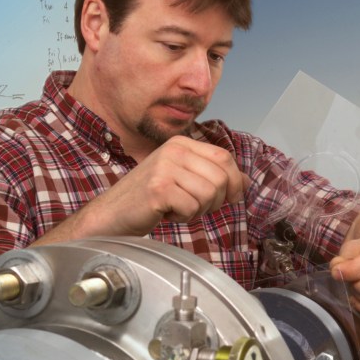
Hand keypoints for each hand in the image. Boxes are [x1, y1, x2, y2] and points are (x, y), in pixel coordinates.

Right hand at [35, 136, 244, 244]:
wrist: (113, 213)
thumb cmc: (150, 198)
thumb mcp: (185, 179)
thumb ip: (213, 176)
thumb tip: (247, 182)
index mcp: (181, 143)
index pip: (225, 158)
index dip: (234, 182)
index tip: (229, 198)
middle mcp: (173, 149)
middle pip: (221, 178)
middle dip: (215, 201)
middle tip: (193, 206)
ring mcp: (165, 167)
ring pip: (210, 194)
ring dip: (198, 210)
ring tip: (177, 207)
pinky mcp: (159, 188)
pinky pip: (192, 207)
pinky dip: (184, 217)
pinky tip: (166, 213)